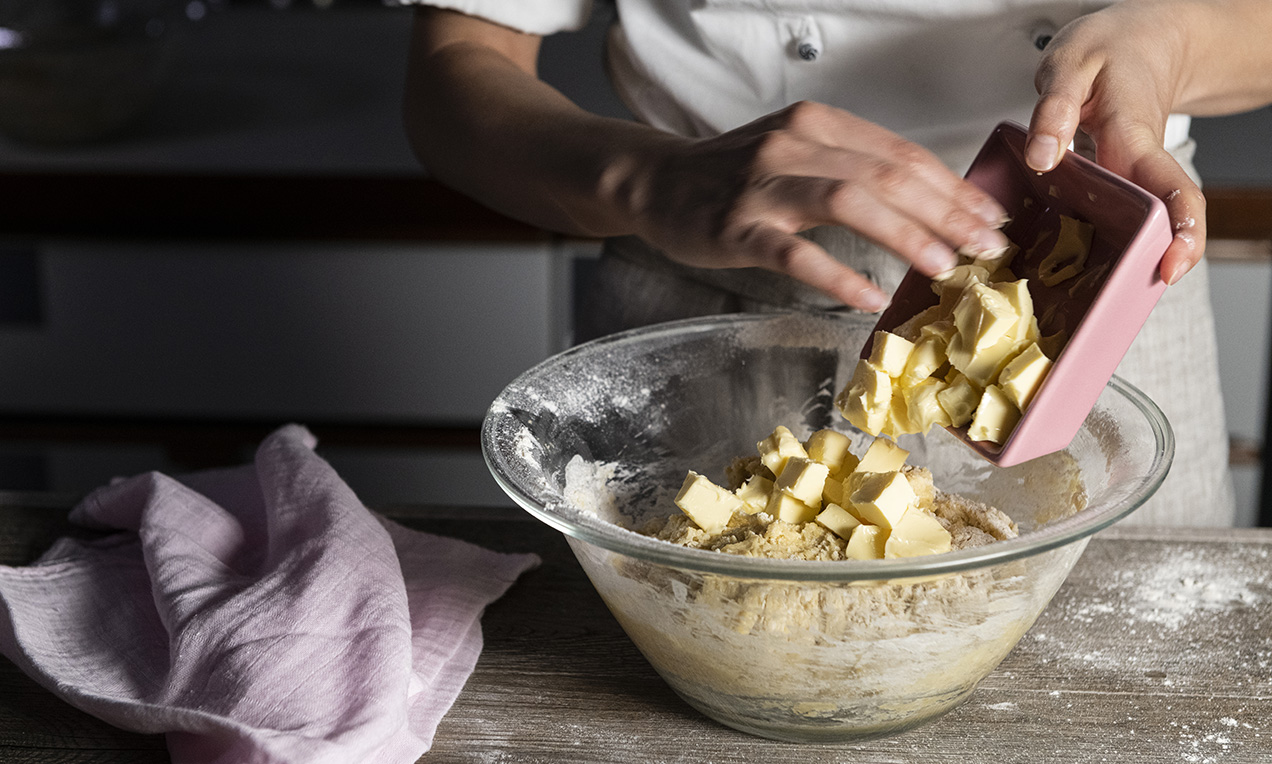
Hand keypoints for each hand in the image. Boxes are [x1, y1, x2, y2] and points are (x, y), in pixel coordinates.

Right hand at [618, 101, 1009, 310]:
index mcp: (817, 123)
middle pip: (886, 175)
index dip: (952, 187)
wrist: (656, 182)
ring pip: (848, 202)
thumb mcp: (796, 150)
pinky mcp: (737, 228)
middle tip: (984, 247)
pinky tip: (870, 297)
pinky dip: (838, 275)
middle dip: (945, 212)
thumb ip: (852, 166)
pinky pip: (796, 253)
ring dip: (905, 235)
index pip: (900, 153)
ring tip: (943, 266)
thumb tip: (927, 202)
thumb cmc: (733, 174)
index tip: (989, 217)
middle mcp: (793, 145)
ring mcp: (762, 187)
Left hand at [1025, 0, 1205, 284]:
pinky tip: (1081, 263)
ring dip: (1133, 254)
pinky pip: (1122, 213)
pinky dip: (1110, 238)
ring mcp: (1133, 175)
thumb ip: (1055, 110)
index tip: (1170, 265)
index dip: (1180, 231)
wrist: (1136, 45)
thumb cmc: (1105, 54)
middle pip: (1167, 219)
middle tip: (1140, 291)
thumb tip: (1044, 156)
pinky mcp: (1121, 180)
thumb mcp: (1070, 66)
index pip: (1171, 189)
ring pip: (1145, 221)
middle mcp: (1141, 162)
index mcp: (1135, 136)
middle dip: (1163, 257)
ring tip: (1106, 293)